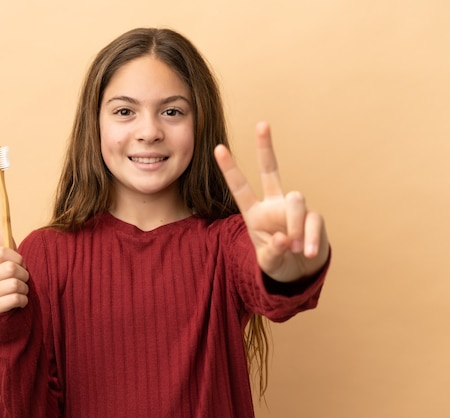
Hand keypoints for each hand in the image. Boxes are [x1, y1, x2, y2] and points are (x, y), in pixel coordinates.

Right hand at [0, 234, 29, 313]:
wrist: (7, 309)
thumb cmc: (10, 281)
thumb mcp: (9, 264)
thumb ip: (7, 248)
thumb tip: (2, 228)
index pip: (2, 252)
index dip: (17, 258)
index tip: (21, 264)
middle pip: (10, 268)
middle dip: (24, 275)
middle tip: (23, 280)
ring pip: (15, 284)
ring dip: (25, 289)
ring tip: (22, 291)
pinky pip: (16, 299)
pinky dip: (24, 301)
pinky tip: (21, 302)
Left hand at [214, 122, 328, 282]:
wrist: (301, 272)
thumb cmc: (279, 262)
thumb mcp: (268, 262)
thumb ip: (272, 252)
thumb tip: (284, 239)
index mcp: (255, 213)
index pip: (240, 187)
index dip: (230, 169)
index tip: (217, 147)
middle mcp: (274, 204)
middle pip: (270, 170)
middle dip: (265, 147)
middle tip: (262, 124)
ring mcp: (295, 209)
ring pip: (296, 200)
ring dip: (294, 225)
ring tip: (295, 248)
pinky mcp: (314, 217)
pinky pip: (313, 221)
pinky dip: (309, 239)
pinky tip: (307, 252)